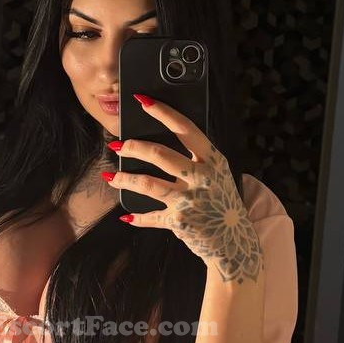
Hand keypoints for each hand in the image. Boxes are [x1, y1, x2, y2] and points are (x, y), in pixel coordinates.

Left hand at [104, 95, 262, 283]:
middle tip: (117, 145)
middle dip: (133, 147)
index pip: (185, 128)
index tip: (142, 100)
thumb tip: (162, 145)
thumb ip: (197, 160)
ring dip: (124, 178)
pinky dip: (137, 218)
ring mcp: (189, 200)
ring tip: (110, 176)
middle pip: (159, 154)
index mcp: (212, 161)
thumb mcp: (218, 176)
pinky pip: (150, 217)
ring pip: (147, 183)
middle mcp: (201, 178)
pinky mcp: (178, 221)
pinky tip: (126, 216)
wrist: (233, 242)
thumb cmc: (222, 204)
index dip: (162, 112)